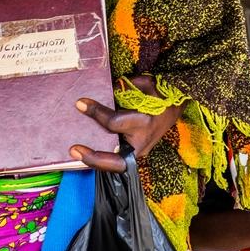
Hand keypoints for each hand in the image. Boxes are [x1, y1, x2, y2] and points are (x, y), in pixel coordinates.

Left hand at [69, 75, 183, 172]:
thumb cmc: (159, 94)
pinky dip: (102, 158)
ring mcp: (140, 151)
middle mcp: (142, 141)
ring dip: (96, 162)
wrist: (175, 107)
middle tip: (74, 150)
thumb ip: (123, 88)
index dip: (96, 112)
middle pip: (117, 160)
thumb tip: (103, 90)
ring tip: (76, 154)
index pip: (114, 123)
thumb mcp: (144, 85)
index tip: (81, 103)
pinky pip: (118, 159)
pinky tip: (86, 152)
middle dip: (94, 158)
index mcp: (144, 122)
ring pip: (117, 165)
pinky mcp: (137, 153)